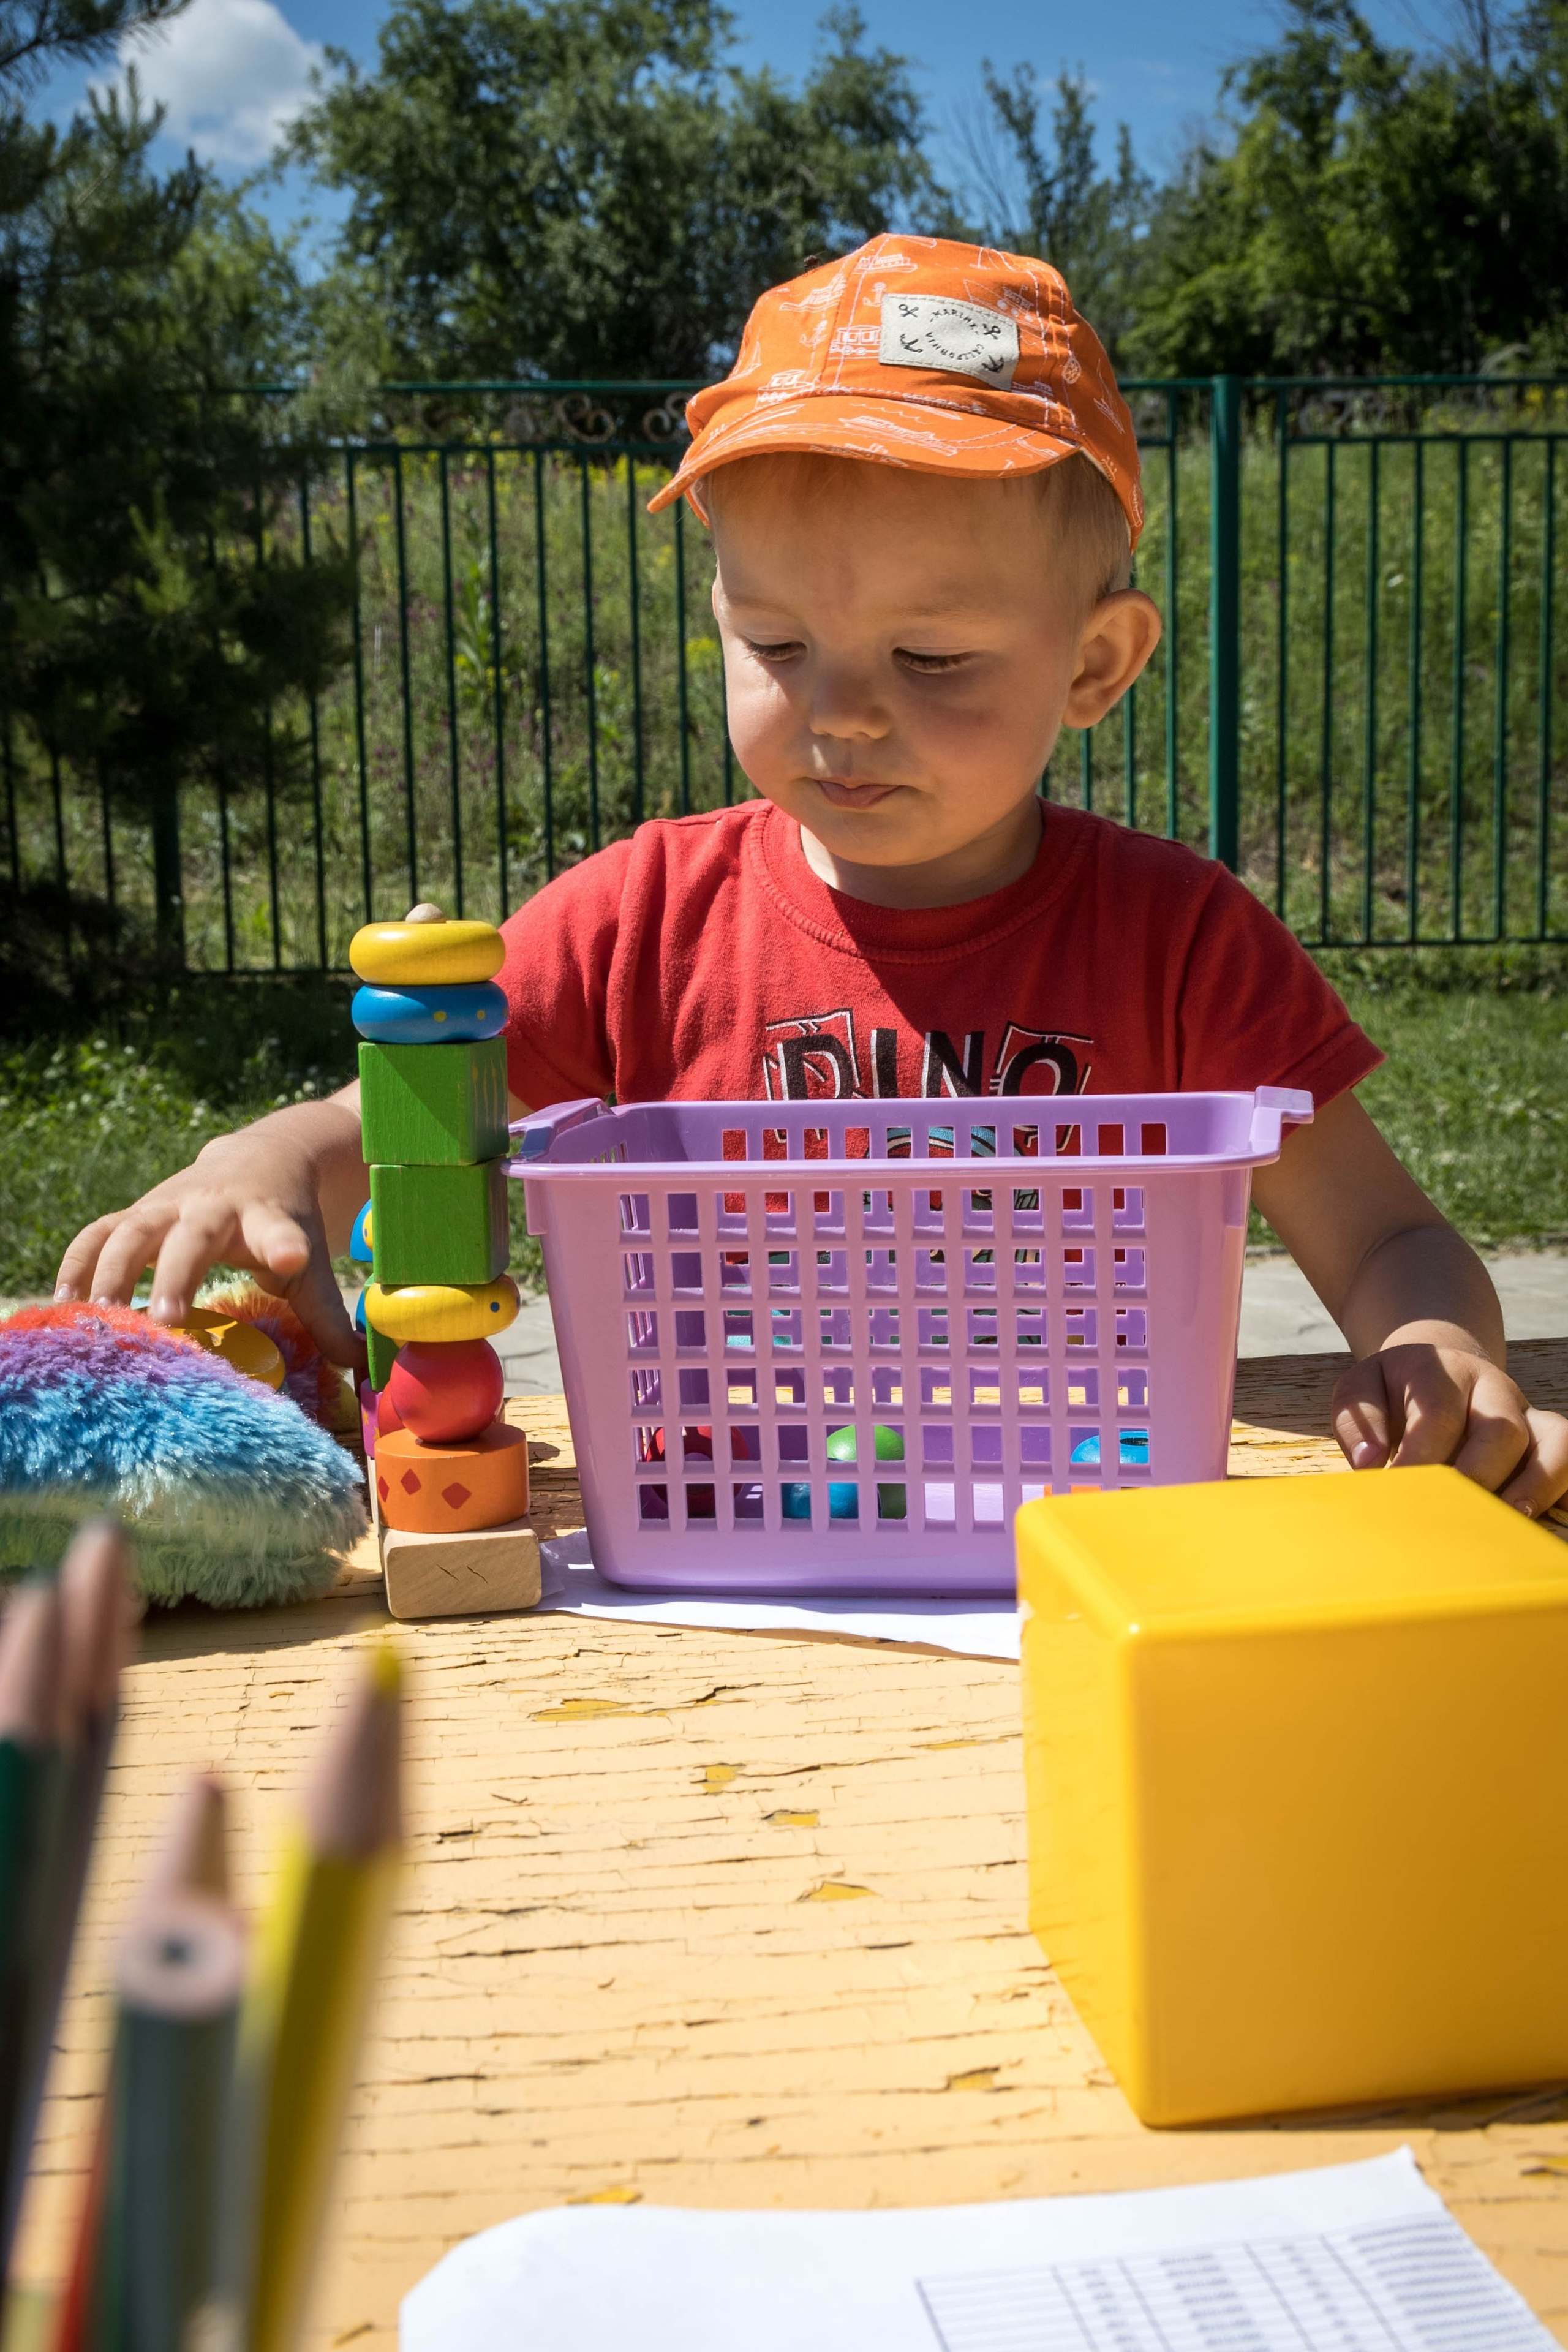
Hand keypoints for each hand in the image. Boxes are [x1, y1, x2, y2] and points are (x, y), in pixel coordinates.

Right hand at [54, 1099, 366, 1371]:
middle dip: (178, 1272)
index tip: (292, 1257)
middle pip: (192, 1235)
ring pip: (133, 1232)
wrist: (260, 1158)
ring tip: (100, 1318)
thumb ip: (326, 1314)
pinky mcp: (138, 1213)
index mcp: (267, 1216)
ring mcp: (169, 1206)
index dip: (284, 1244)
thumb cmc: (285, 1220)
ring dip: (114, 1274)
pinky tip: (63, 1301)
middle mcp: (214, 1206)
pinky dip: (78, 1262)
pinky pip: (99, 1234)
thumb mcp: (309, 1259)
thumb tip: (359, 1367)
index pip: (280, 1229)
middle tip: (168, 1317)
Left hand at [1332, 1341, 1567, 1517]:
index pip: (1437, 1413)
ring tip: (1507, 1522)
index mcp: (1440, 1370)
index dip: (1421, 1457)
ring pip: (1550, 1439)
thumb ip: (1358, 1421)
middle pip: (1500, 1428)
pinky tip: (1545, 1519)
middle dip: (1478, 1476)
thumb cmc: (1393, 1389)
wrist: (1437, 1365)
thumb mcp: (1360, 1389)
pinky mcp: (1544, 1434)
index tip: (1399, 1494)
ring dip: (1534, 1484)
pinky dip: (1562, 1486)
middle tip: (1451, 1517)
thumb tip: (1370, 1463)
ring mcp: (1523, 1411)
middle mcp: (1490, 1388)